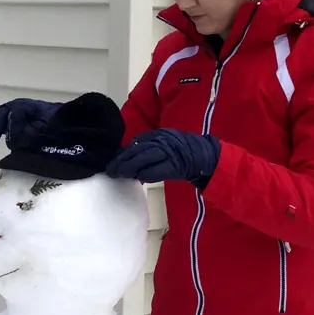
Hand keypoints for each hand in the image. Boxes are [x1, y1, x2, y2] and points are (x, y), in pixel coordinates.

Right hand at [0, 98, 59, 148]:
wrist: (52, 116)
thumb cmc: (50, 122)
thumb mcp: (47, 126)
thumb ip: (36, 131)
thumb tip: (22, 139)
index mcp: (27, 106)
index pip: (16, 114)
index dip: (12, 129)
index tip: (11, 145)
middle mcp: (14, 106)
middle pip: (0, 114)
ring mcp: (6, 111)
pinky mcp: (1, 118)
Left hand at [105, 129, 220, 187]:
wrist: (202, 156)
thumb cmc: (179, 151)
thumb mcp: (162, 144)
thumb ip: (146, 149)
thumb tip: (126, 159)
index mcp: (156, 135)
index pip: (134, 144)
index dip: (121, 154)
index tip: (112, 162)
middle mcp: (160, 141)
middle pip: (135, 151)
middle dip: (121, 162)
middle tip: (110, 171)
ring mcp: (167, 152)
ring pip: (142, 160)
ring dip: (129, 168)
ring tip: (120, 175)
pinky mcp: (174, 166)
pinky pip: (155, 171)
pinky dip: (146, 175)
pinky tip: (139, 179)